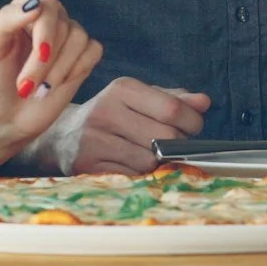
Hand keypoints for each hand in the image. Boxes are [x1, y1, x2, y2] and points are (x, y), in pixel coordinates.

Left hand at [0, 0, 101, 173]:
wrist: (6, 116)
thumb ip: (6, 20)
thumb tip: (36, 4)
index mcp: (26, 9)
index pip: (47, 3)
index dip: (45, 29)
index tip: (38, 53)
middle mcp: (50, 19)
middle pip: (63, 26)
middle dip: (44, 61)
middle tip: (25, 86)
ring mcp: (68, 39)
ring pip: (79, 39)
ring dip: (59, 69)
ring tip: (39, 89)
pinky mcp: (82, 58)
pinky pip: (93, 51)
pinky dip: (77, 69)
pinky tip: (58, 84)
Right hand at [52, 77, 212, 174]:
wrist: (61, 135)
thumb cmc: (111, 114)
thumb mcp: (140, 99)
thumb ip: (174, 99)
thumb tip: (205, 102)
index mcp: (122, 88)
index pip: (172, 108)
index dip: (192, 122)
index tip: (194, 127)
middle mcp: (106, 111)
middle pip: (164, 136)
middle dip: (178, 144)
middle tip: (174, 144)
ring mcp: (94, 139)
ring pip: (149, 161)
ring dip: (157, 162)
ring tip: (149, 154)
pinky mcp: (87, 165)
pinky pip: (130, 176)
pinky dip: (138, 174)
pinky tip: (131, 164)